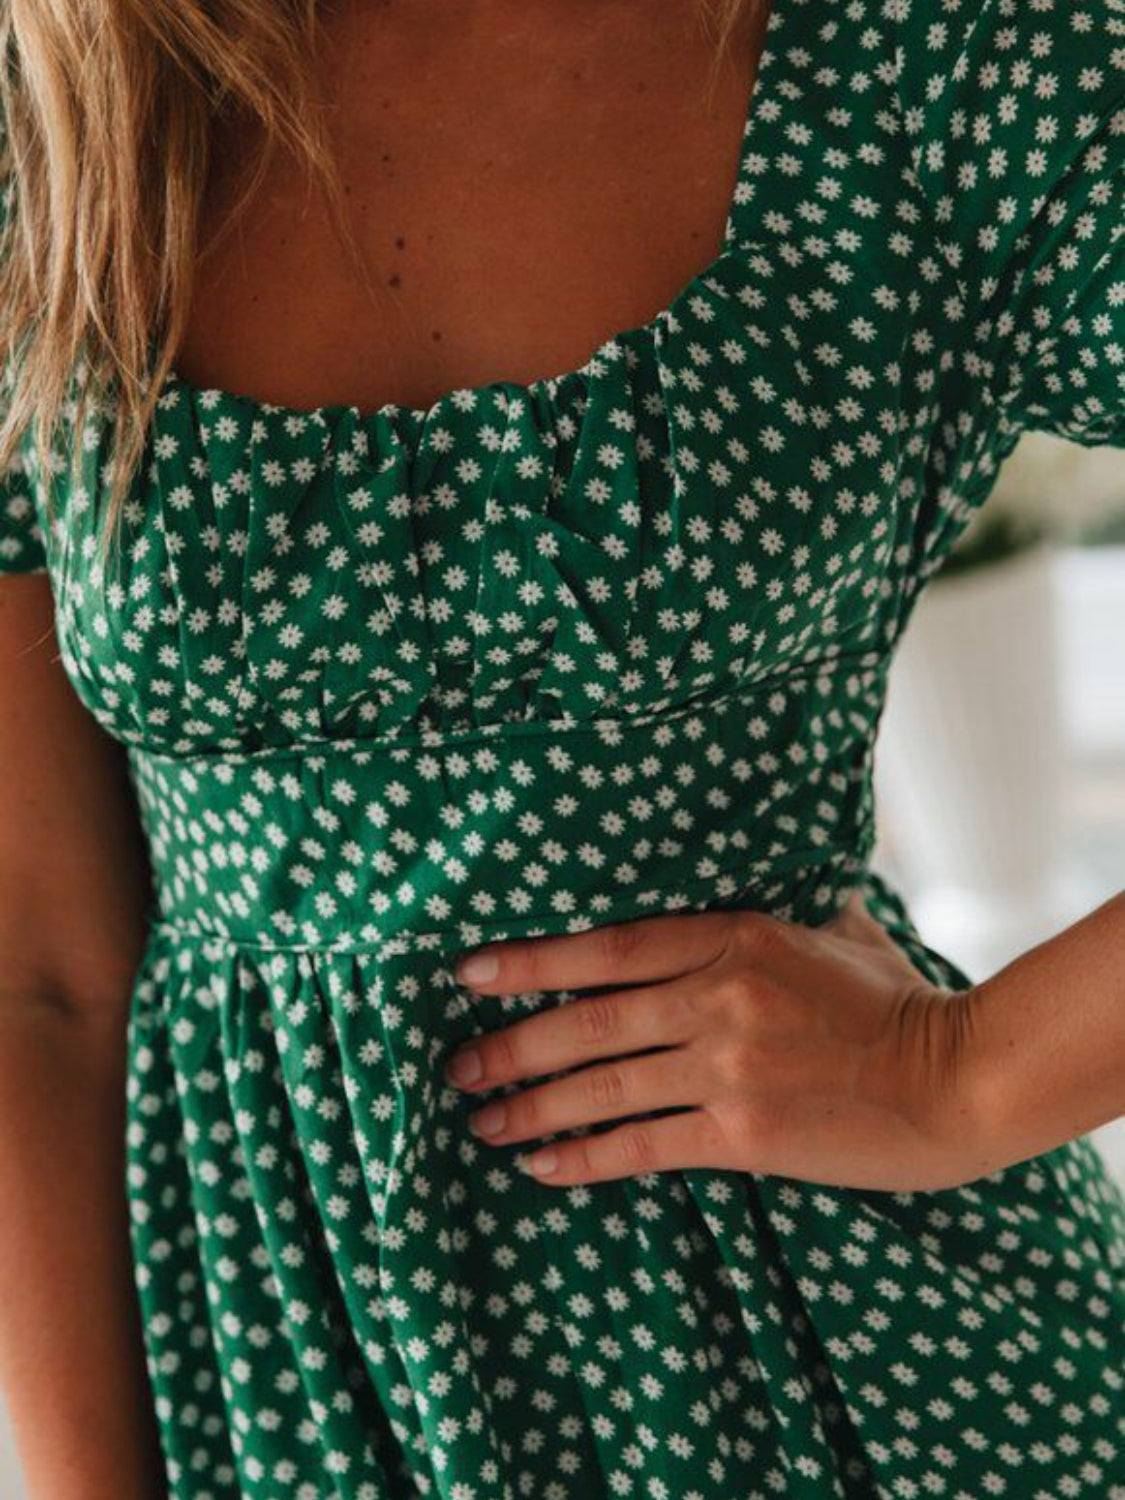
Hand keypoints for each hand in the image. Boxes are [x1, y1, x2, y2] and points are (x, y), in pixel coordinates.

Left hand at [445, 893, 989, 1192]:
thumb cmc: (893, 1000)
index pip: (608, 945)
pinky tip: (542, 1166)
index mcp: (734, 936)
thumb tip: (747, 864)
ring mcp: (729, 1066)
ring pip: (603, 1087)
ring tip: (481, 1122)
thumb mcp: (833, 926)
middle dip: (510, 1045)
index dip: (530, 960)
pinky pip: (643, 1146)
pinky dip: (585, 1158)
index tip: (468, 973)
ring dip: (531, 1107)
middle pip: (587, 1021)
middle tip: (455, 1065)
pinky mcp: (744, 1134)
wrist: (955, 1079)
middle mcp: (720, 997)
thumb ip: (774, 905)